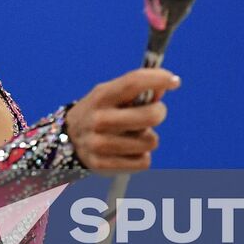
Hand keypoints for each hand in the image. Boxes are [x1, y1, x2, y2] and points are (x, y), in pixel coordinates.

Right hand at [64, 68, 179, 175]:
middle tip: (154, 113)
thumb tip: (167, 84)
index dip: (157, 78)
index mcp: (101, 96)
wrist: (68, 140)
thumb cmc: (100, 112)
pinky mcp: (103, 165)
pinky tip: (128, 151)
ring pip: (151, 141)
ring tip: (134, 135)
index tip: (175, 81)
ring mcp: (99, 144)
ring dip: (149, 138)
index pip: (133, 82)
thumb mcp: (110, 95)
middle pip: (150, 116)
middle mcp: (99, 119)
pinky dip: (141, 156)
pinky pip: (144, 162)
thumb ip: (136, 90)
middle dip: (159, 112)